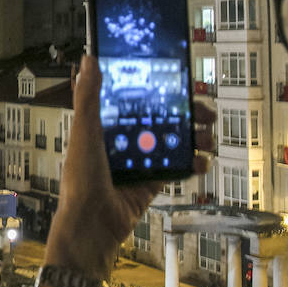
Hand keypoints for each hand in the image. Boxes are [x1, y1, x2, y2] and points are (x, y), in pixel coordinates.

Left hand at [46, 55, 214, 278]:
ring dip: (192, 138)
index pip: (135, 100)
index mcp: (105, 126)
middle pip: (160, 119)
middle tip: (203, 111)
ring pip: (172, 142)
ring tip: (206, 138)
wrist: (92, 225)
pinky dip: (191, 164)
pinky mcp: (150, 183)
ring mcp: (138, 162)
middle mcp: (123, 141)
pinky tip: (200, 161)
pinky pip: (175, 169)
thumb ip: (88, 97)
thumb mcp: (84, 132)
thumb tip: (89, 60)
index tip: (177, 80)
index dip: (156, 89)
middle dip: (185, 113)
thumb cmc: (81, 180)